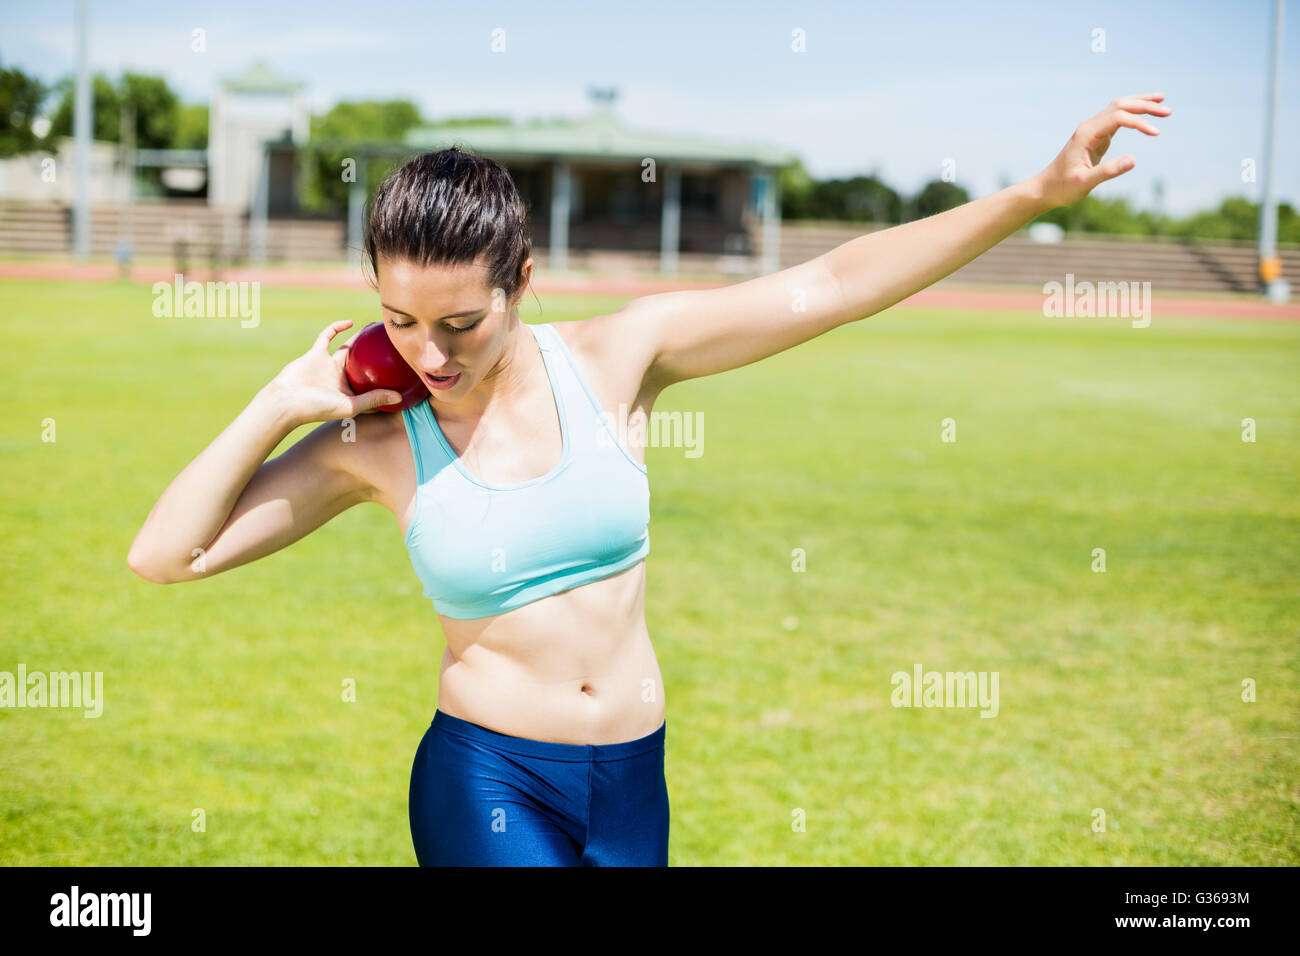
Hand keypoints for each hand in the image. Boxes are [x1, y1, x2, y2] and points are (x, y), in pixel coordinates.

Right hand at [261, 320, 401, 425]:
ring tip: (376, 328)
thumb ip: (373, 400)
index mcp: (350, 393)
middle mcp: (341, 379)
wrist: (284, 400)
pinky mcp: (315, 354)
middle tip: (394, 345)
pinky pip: (327, 337)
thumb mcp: (349, 406)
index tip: (404, 373)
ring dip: (359, 339)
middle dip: (378, 356)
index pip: (373, 387)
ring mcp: (328, 365)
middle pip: (364, 365)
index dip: (387, 382)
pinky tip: (350, 322)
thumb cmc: (316, 408)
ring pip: (348, 348)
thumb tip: (399, 396)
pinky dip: (336, 328)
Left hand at [1030, 93, 1170, 209]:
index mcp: (1086, 134)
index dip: (1139, 122)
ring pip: (1118, 108)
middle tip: (1168, 111)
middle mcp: (1089, 127)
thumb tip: (1134, 159)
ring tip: (1162, 102)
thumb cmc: (1062, 188)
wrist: (1045, 189)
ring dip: (1140, 104)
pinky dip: (1133, 114)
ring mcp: (1092, 130)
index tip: (1156, 133)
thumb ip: (1107, 172)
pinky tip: (1145, 114)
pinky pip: (1116, 118)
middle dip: (1144, 105)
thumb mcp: (1084, 183)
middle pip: (1120, 105)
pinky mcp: (1095, 137)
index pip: (1118, 117)